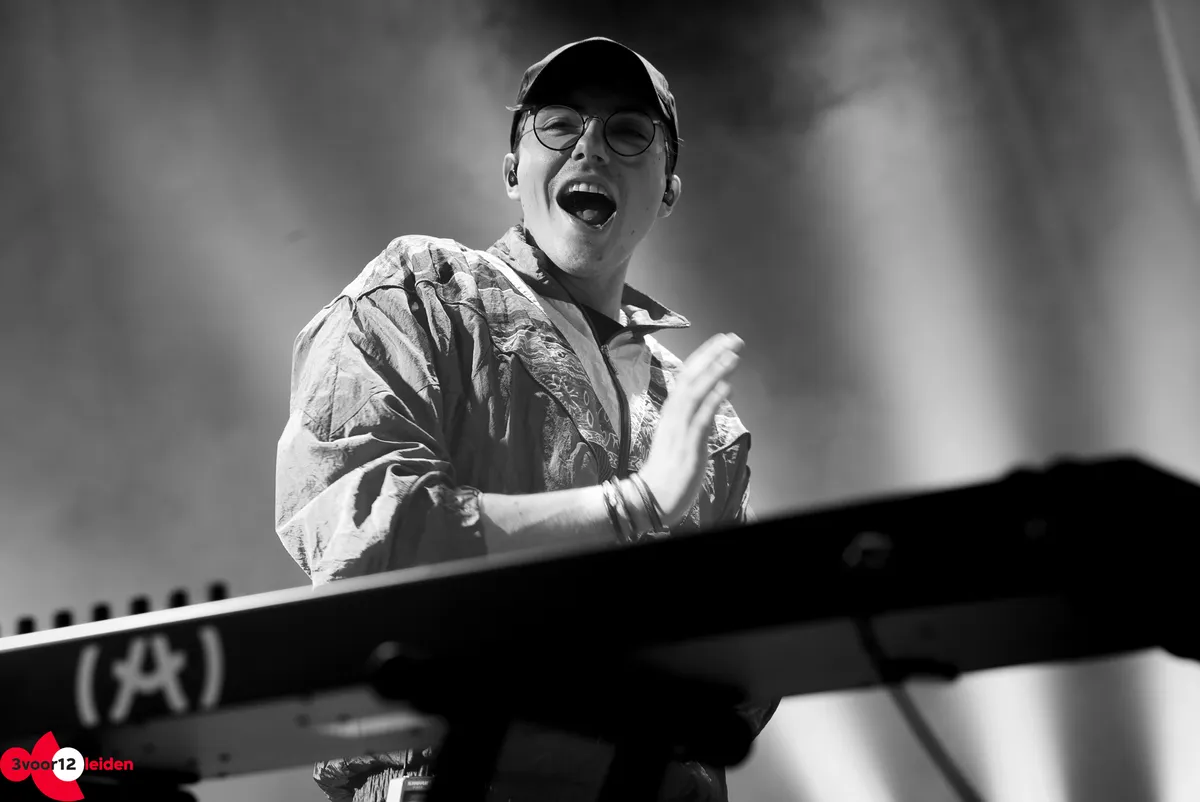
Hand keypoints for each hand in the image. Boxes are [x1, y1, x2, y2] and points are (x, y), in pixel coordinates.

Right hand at [639, 332, 742, 526]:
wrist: (651, 498)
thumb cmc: (667, 471)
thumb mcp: (681, 438)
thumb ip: (696, 418)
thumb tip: (716, 399)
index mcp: (672, 412)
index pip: (688, 377)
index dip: (705, 357)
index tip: (722, 341)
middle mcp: (674, 415)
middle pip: (691, 377)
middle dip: (713, 355)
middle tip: (733, 337)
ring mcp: (680, 429)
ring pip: (696, 393)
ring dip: (715, 372)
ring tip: (733, 355)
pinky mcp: (688, 445)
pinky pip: (701, 418)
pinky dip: (713, 401)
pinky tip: (727, 387)